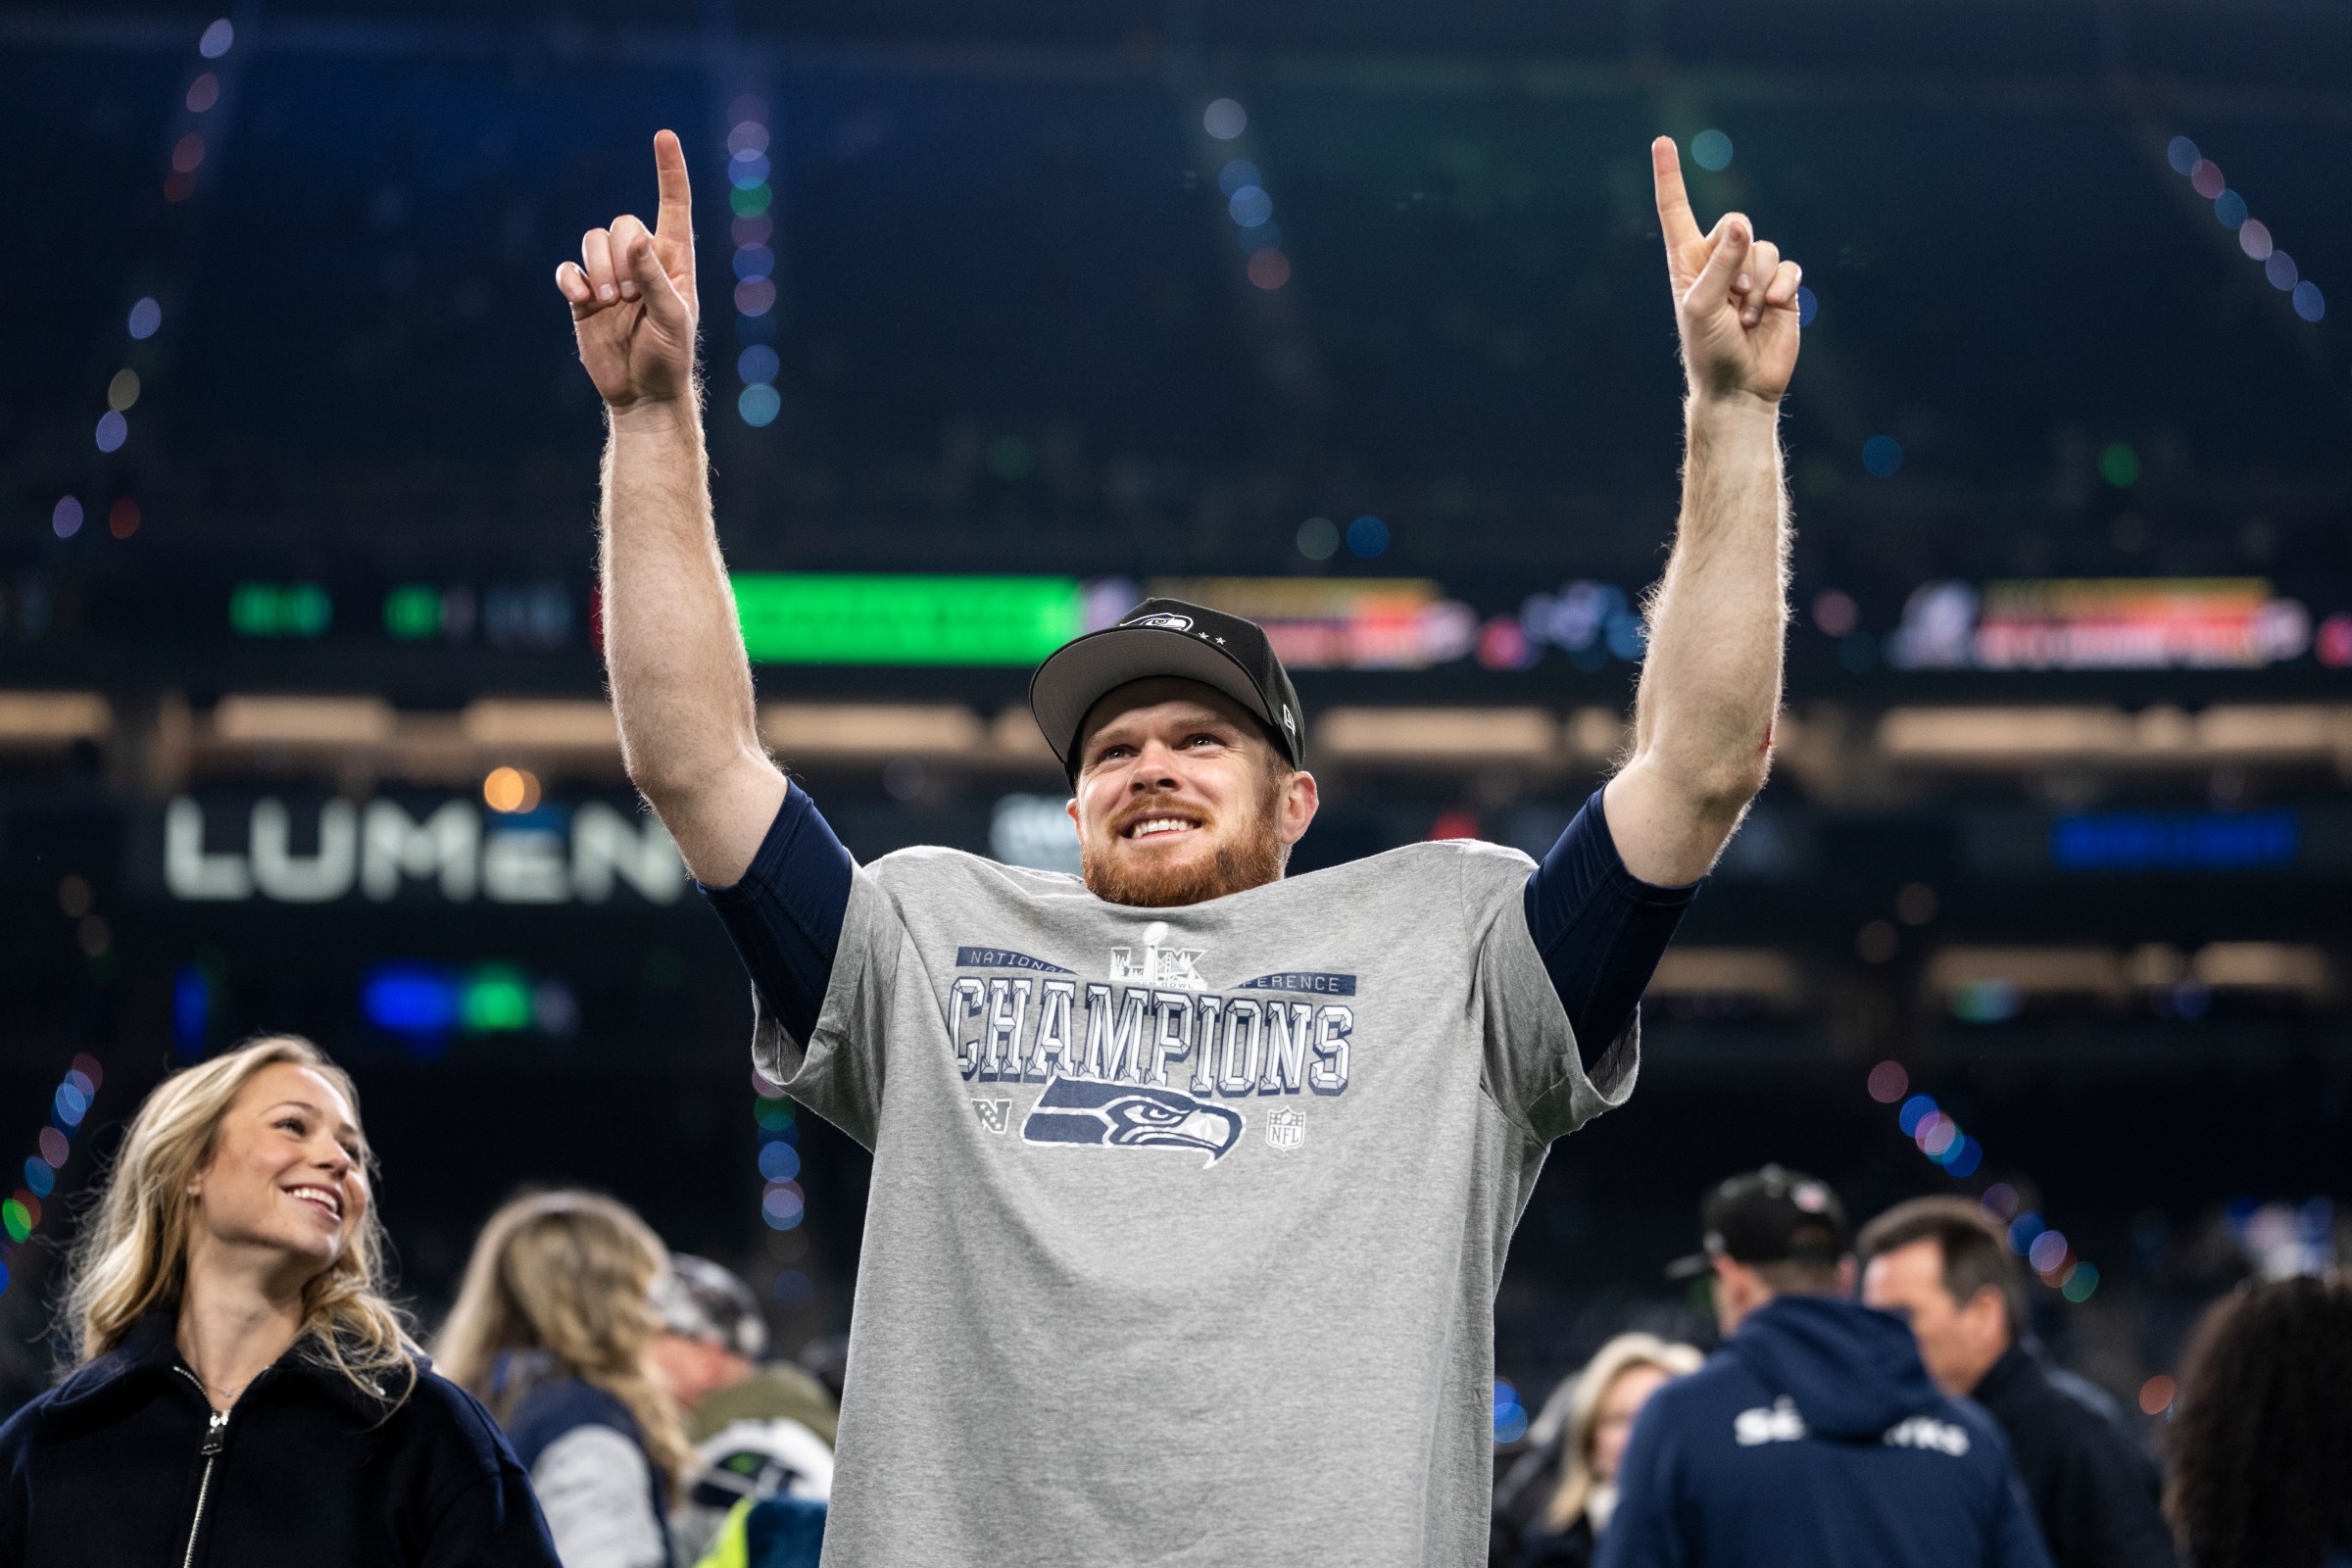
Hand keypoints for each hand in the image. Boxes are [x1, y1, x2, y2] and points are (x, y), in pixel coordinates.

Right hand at [556, 130, 698, 412]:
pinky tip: (583, 301)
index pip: (673, 207)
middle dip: (621, 257)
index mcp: (674, 261)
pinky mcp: (585, 297)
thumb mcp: (673, 319)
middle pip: (621, 223)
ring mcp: (611, 277)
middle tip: (629, 299)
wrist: (642, 394)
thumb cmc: (670, 358)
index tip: (664, 136)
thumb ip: (654, 278)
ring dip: (599, 270)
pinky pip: (569, 270)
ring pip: (592, 240)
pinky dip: (572, 281)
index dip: (669, 172)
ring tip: (612, 305)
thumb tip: (636, 237)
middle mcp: (642, 262)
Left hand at [1652, 136, 1801, 405]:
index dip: (1671, 177)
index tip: (1662, 141)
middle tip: (1733, 297)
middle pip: (1737, 223)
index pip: (1676, 210)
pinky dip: (1782, 289)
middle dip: (1739, 259)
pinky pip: (1790, 267)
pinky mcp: (1781, 288)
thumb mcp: (1702, 306)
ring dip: (1759, 283)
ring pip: (1765, 247)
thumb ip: (1720, 263)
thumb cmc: (1708, 351)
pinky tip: (1773, 313)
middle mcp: (1719, 261)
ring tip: (1748, 317)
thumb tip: (1740, 223)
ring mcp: (1751, 274)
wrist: (1740, 388)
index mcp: (1687, 262)